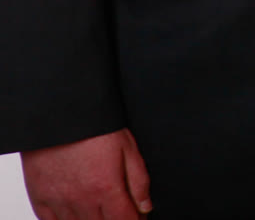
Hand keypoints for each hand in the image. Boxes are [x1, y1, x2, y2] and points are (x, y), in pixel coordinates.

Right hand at [23, 129, 151, 218]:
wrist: (60, 114)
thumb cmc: (95, 127)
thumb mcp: (128, 148)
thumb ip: (139, 181)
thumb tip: (145, 206)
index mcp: (106, 187)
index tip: (138, 217)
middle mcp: (82, 199)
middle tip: (119, 211)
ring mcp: (59, 201)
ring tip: (99, 211)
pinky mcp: (40, 198)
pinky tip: (75, 215)